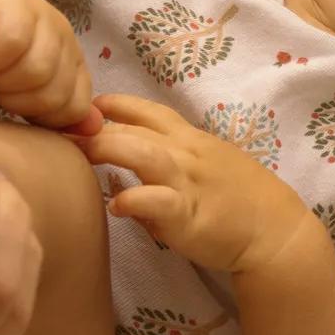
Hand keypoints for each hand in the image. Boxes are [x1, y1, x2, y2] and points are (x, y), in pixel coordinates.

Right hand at [0, 0, 99, 131]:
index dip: (40, 117)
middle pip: (57, 93)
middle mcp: (63, 37)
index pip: (77, 106)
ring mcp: (42, 16)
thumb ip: (53, 112)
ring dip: (3, 80)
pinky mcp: (14, 3)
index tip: (12, 101)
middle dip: (18, 101)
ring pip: (38, 71)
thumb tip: (94, 128)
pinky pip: (14, 43)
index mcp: (70, 61)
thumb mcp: (15, 94)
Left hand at [71, 92, 310, 272]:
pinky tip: (115, 204)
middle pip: (136, 129)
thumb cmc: (240, 201)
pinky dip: (135, 199)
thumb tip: (130, 181)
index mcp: (191, 140)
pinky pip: (158, 202)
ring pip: (144, 154)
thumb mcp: (207, 171)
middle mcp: (187, 154)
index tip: (85, 104)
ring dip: (109, 149)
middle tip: (58, 128)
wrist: (276, 230)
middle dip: (95, 126)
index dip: (114, 105)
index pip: (148, 111)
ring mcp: (189, 182)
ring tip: (78, 152)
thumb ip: (170, 168)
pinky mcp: (190, 215)